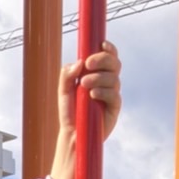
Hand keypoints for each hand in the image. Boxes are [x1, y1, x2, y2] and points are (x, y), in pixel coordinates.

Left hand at [49, 42, 121, 178]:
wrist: (73, 134)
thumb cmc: (70, 112)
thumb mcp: (63, 90)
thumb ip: (67, 74)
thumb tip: (79, 63)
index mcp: (98, 74)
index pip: (109, 56)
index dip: (108, 48)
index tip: (100, 44)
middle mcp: (108, 82)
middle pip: (115, 63)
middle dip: (102, 59)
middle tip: (88, 65)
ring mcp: (112, 95)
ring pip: (114, 77)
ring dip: (99, 77)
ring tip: (84, 85)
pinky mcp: (114, 108)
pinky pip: (114, 95)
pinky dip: (103, 91)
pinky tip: (92, 95)